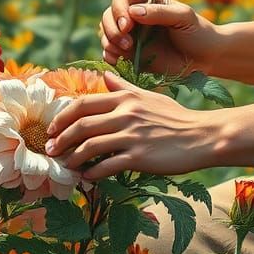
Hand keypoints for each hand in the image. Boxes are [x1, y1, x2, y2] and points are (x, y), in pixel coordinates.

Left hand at [45, 72, 219, 178]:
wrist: (202, 136)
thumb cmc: (176, 116)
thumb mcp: (149, 96)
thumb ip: (124, 86)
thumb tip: (104, 75)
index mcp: (126, 98)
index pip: (83, 104)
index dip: (62, 117)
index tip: (52, 128)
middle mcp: (126, 114)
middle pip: (81, 125)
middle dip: (61, 139)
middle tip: (51, 150)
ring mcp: (132, 136)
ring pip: (90, 147)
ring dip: (73, 158)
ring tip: (66, 166)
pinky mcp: (140, 156)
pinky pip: (107, 166)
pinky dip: (93, 173)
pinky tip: (88, 178)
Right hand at [99, 0, 219, 76]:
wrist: (207, 58)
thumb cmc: (198, 32)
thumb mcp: (183, 17)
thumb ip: (159, 12)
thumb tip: (133, 12)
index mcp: (147, 0)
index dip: (119, 11)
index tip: (128, 25)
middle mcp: (135, 16)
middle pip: (108, 15)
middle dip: (111, 28)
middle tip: (126, 43)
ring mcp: (132, 36)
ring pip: (106, 34)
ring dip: (109, 41)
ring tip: (126, 51)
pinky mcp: (131, 55)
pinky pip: (111, 53)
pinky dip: (110, 55)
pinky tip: (120, 60)